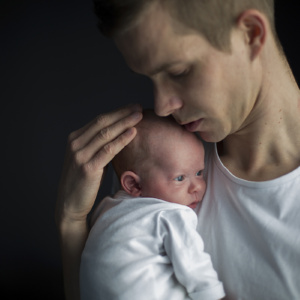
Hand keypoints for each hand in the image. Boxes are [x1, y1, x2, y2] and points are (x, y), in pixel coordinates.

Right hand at [55, 104, 142, 225]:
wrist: (69, 204)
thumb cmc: (83, 181)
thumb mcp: (87, 158)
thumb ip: (98, 146)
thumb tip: (119, 134)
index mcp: (75, 139)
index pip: (99, 120)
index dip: (117, 112)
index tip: (132, 107)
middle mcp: (75, 144)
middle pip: (103, 123)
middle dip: (122, 113)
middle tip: (138, 107)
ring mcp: (80, 155)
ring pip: (106, 134)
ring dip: (124, 123)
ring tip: (139, 116)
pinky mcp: (88, 168)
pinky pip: (108, 150)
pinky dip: (121, 140)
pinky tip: (132, 132)